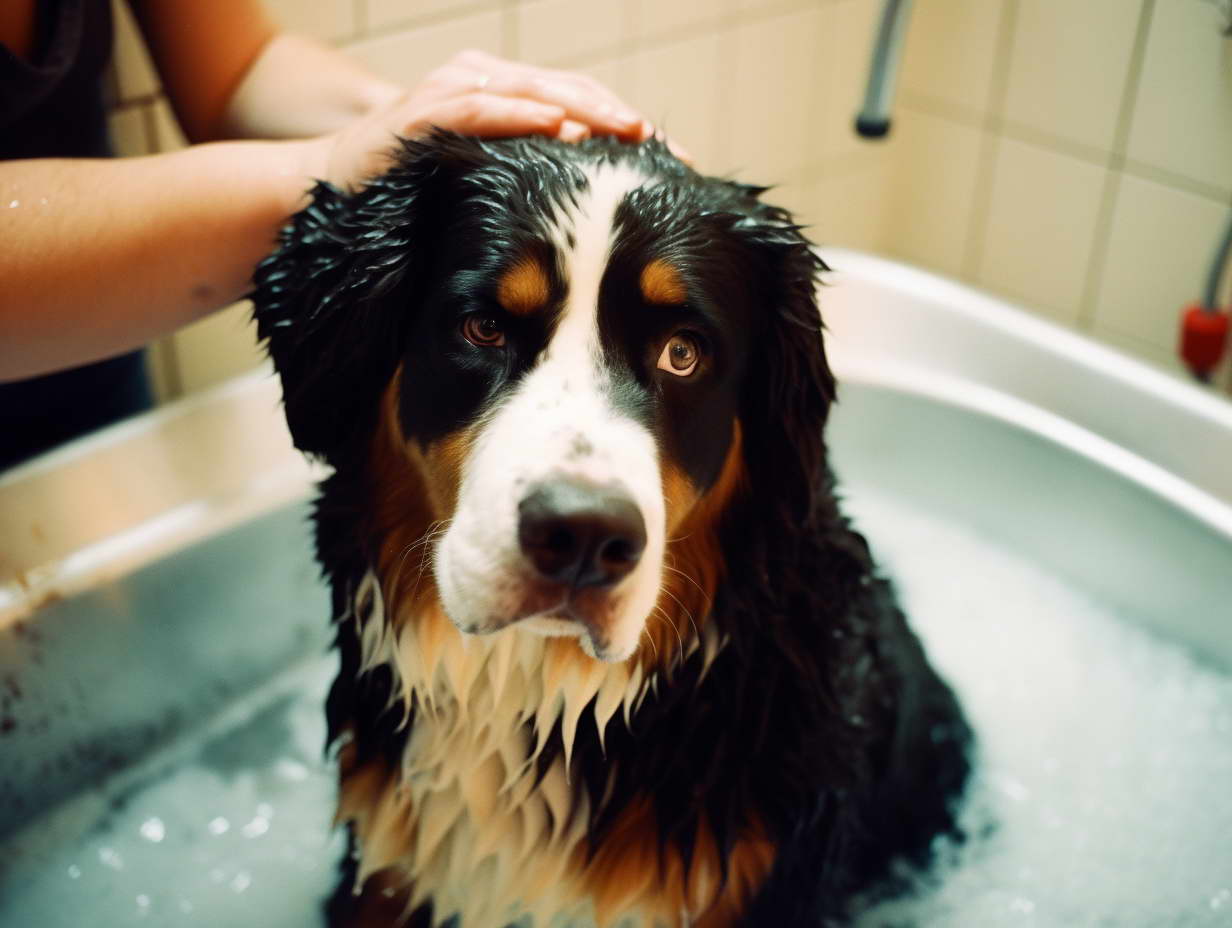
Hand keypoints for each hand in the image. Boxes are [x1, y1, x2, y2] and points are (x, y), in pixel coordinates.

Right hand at [299, 49, 690, 190]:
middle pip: (572, 94)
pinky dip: (518, 113)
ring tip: (629, 131)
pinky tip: (556, 127)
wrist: (336, 193)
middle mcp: (489, 84)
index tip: (680, 164)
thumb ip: (538, 190)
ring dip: (584, 110)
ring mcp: (455, 92)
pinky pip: (478, 105)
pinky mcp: (422, 113)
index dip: (632, 131)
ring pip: (534, 91)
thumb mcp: (491, 191)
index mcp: (512, 100)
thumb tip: (603, 219)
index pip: (585, 109)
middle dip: (623, 121)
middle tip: (669, 150)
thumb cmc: (419, 195)